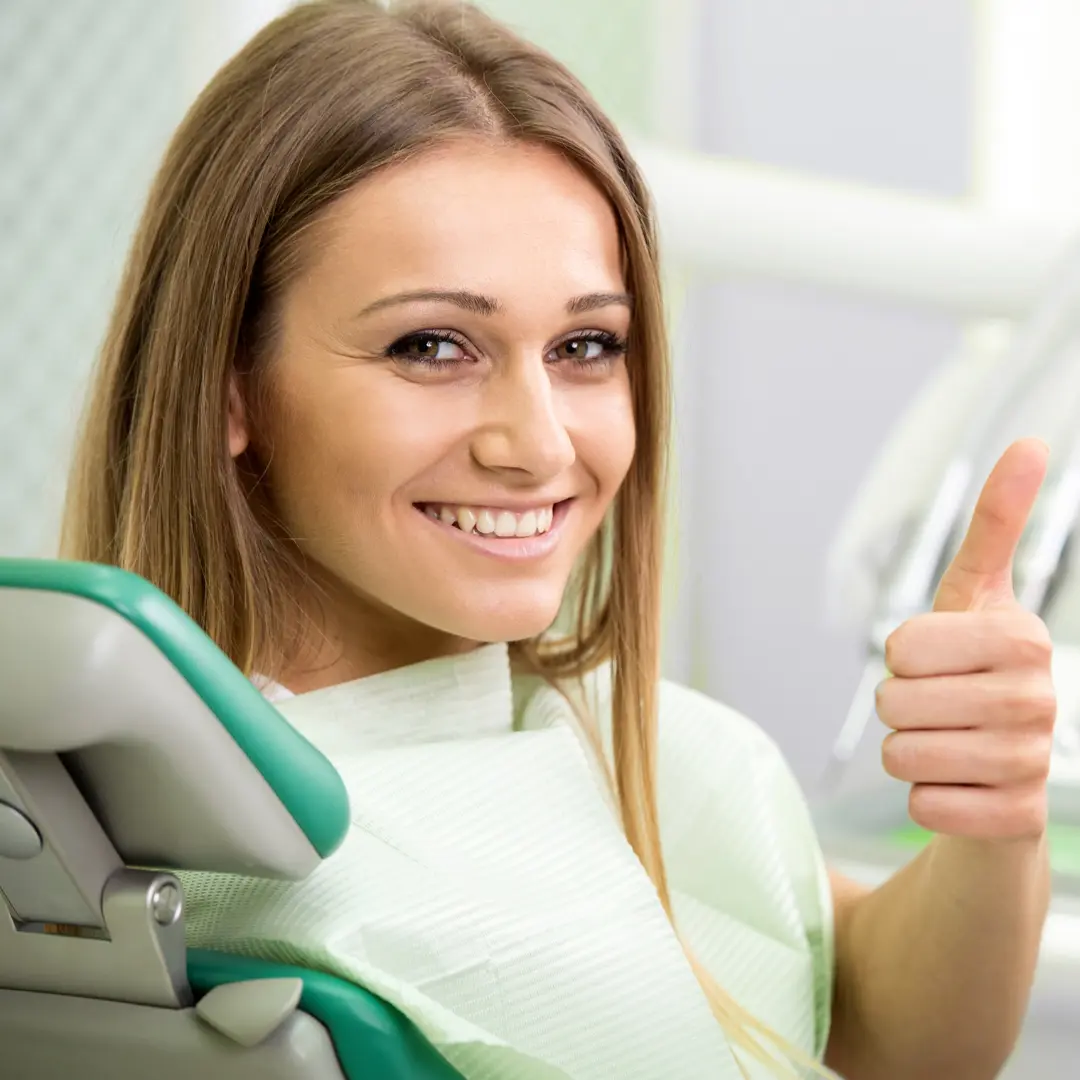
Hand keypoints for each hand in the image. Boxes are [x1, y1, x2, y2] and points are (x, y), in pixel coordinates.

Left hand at [877, 439, 1055, 840]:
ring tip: (947, 742)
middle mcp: (1037, 700)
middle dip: (897, 706)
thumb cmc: (975, 668)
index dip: (902, 657)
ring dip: (907, 751)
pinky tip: (960, 786)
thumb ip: (996, 524)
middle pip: (893, 704)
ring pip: (901, 758)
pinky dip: (924, 798)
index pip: (902, 648)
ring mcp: (1031, 765)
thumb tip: (1028, 443)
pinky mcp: (1015, 821)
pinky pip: (921, 807)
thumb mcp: (975, 594)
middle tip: (937, 705)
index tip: (937, 658)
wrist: (1005, 765)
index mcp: (1021, 638)